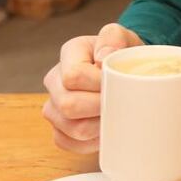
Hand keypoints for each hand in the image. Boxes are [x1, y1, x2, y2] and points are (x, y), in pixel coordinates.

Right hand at [42, 23, 143, 152]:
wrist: (127, 68)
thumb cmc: (124, 53)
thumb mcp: (124, 36)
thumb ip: (113, 38)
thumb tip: (103, 58)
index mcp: (70, 53)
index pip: (74, 76)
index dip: (99, 84)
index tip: (119, 83)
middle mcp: (55, 80)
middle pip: (69, 105)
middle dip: (101, 107)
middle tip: (122, 103)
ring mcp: (54, 106)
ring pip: (72, 129)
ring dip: (100, 126)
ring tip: (117, 115)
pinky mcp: (60, 129)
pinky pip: (70, 143)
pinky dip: (92, 142)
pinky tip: (106, 129)